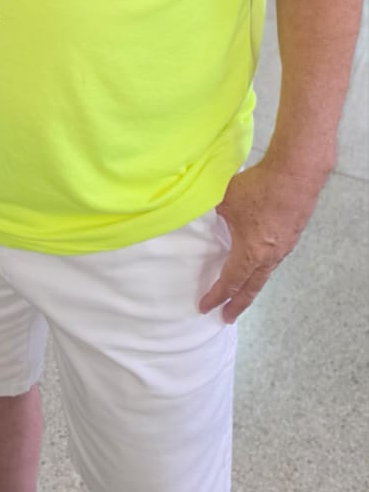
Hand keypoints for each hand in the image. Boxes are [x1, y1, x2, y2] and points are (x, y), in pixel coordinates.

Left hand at [199, 156, 325, 322]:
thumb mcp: (224, 200)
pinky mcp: (293, 234)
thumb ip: (209, 212)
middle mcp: (270, 256)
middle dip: (238, 304)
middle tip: (228, 317)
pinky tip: (259, 260)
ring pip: (265, 273)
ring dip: (252, 285)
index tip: (205, 307)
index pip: (230, 282)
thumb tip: (195, 211)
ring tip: (243, 292)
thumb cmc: (258, 187)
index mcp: (251, 252)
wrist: (296, 174)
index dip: (216, 296)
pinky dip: (263, 267)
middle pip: (252, 288)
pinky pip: (275, 258)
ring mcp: (285, 247)